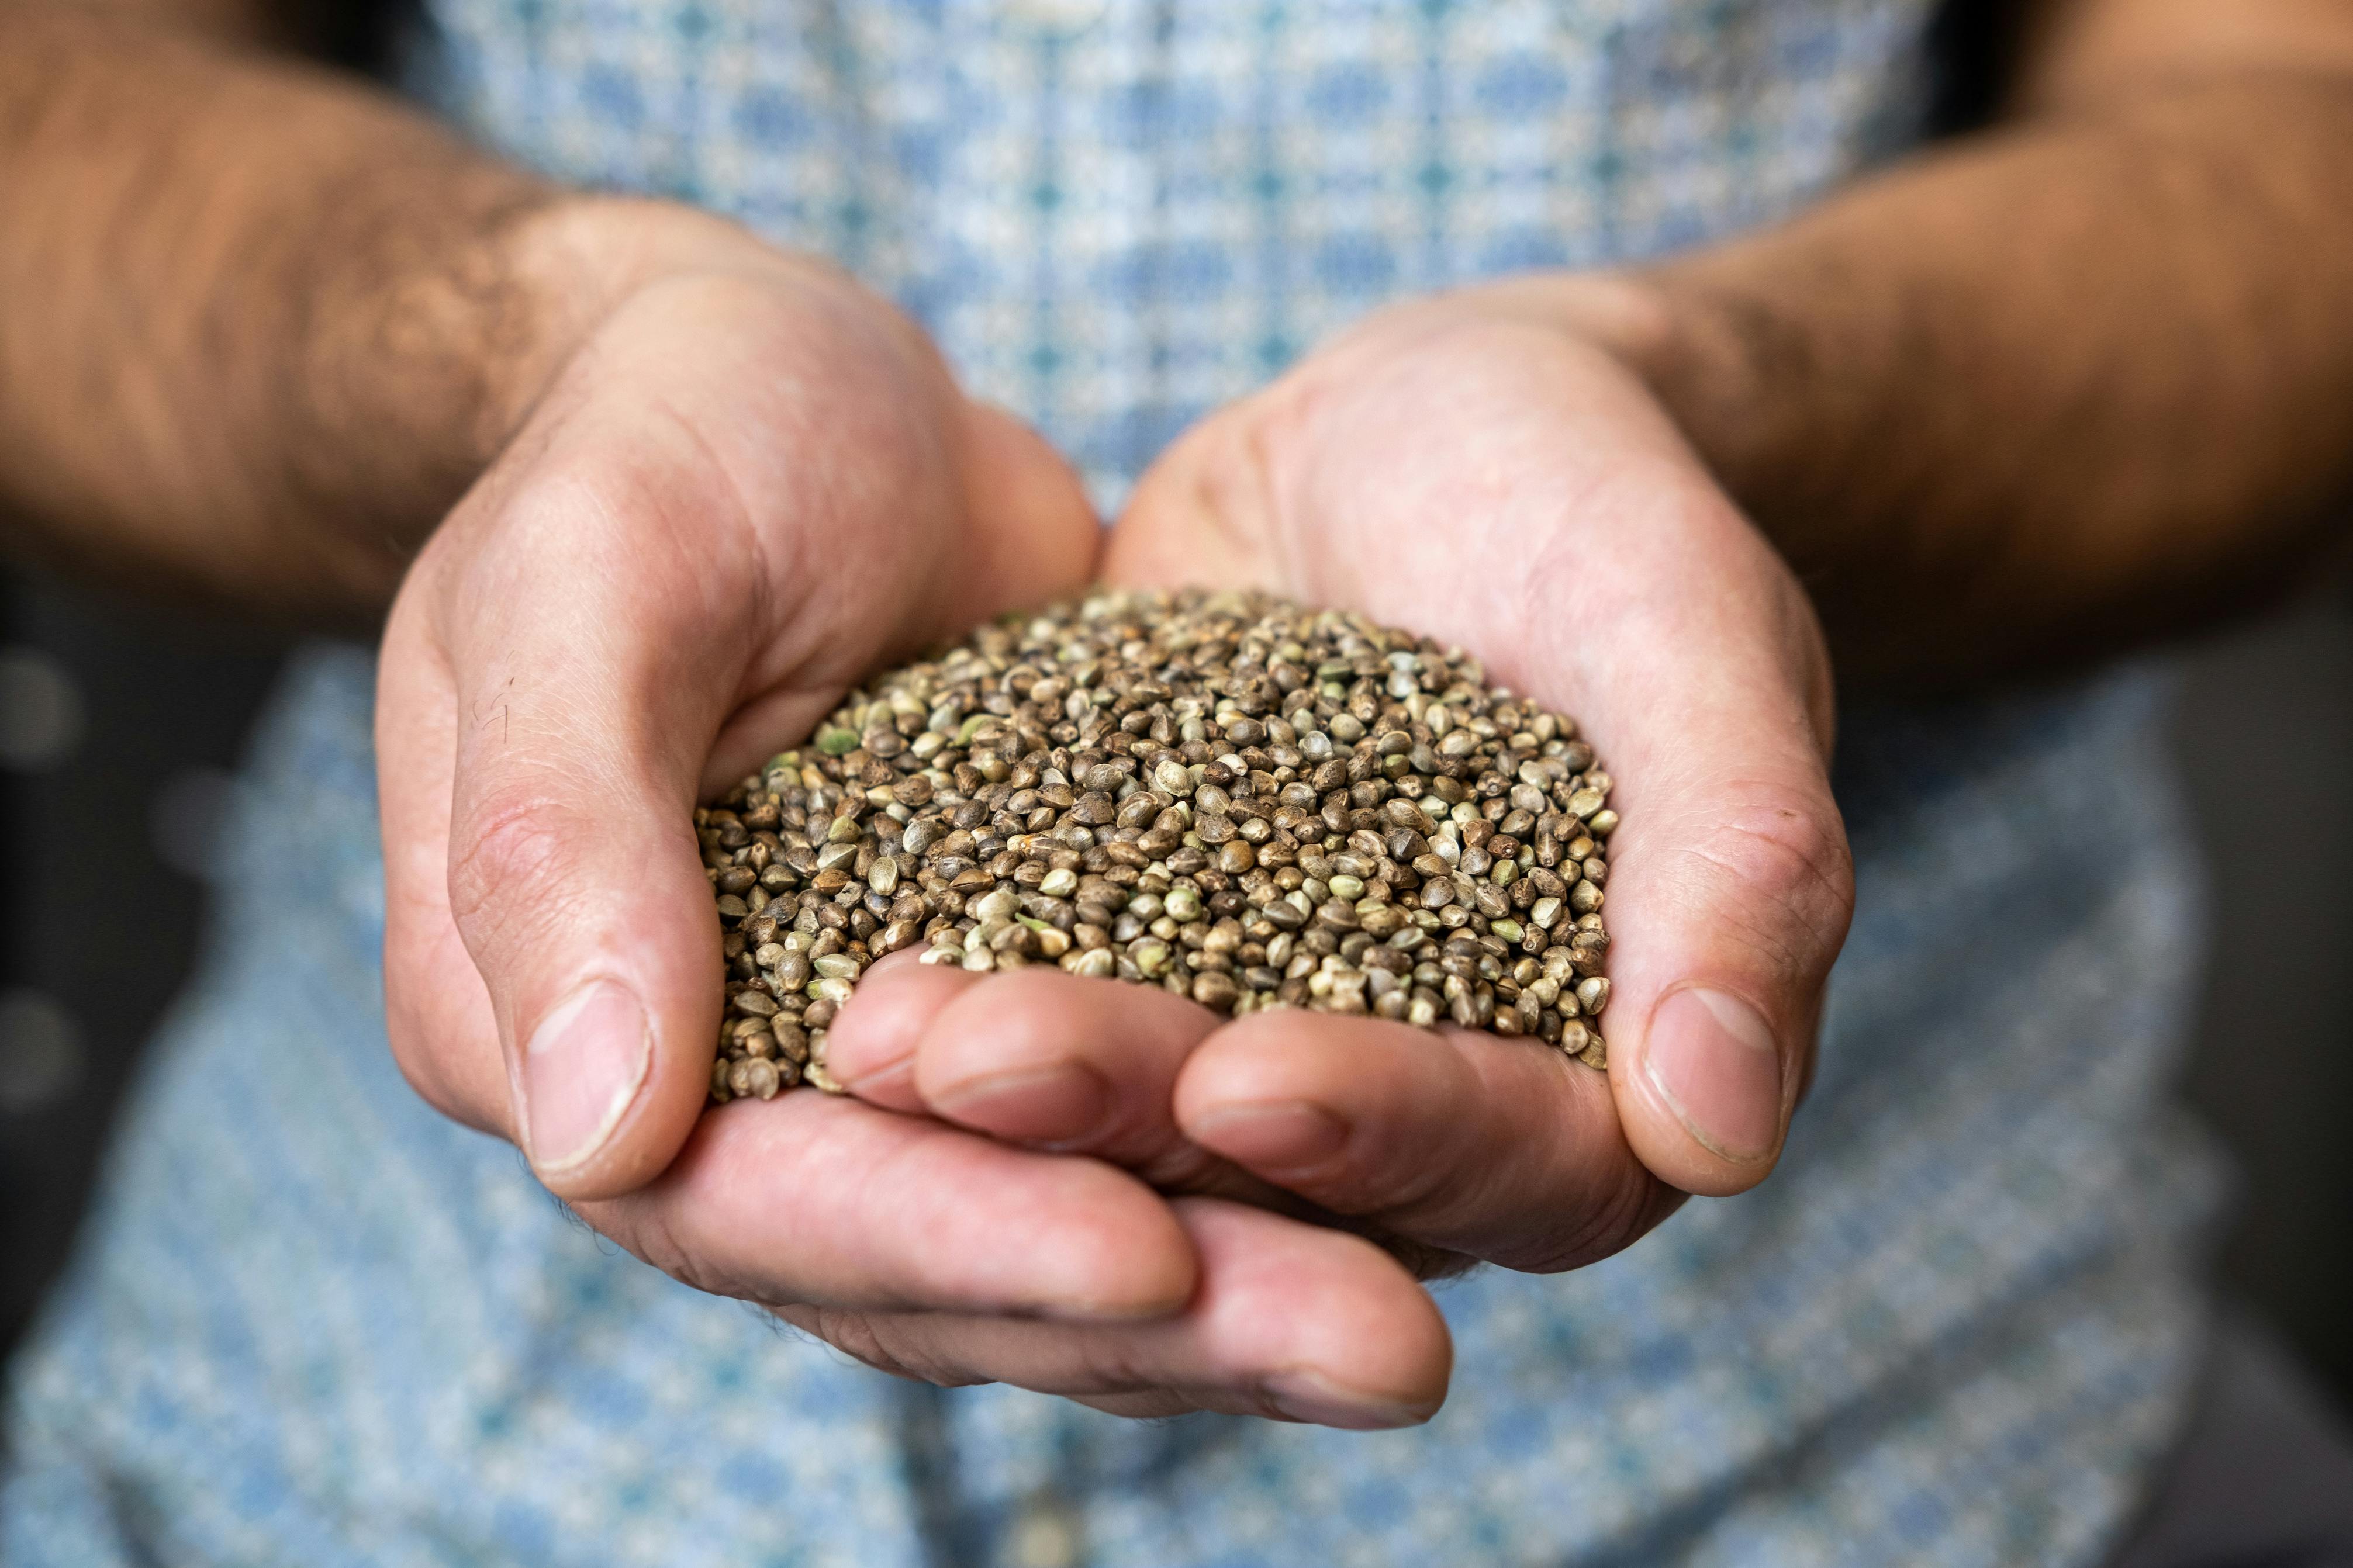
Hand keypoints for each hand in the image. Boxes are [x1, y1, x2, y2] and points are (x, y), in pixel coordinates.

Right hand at [376, 202, 1450, 1424]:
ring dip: (1228, 1294)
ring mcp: (859, 1057)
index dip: (949, 1235)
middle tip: (1379, 1355)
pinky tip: (1402, 1214)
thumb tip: (594, 1131)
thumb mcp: (591, 578)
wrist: (787, 373)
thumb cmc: (662, 434)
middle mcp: (704, 1086)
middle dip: (1142, 1312)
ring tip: (1409, 1335)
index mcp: (539, 1025)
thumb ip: (564, 839)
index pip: (748, 1198)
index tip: (1149, 1250)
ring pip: (1041, 1225)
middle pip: (922, 1265)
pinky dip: (1244, 1178)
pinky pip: (1121, 1124)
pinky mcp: (1010, 991)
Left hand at [827, 277, 1854, 1282]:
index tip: (1249, 1081)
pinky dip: (956, 997)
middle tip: (971, 1063)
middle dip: (1134, 1126)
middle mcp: (1428, 1097)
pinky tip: (838, 975)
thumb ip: (1738, 854)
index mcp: (1603, 1070)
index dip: (1386, 1132)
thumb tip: (1722, 1131)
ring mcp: (1267, 1030)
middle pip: (1292, 1175)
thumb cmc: (1602, 503)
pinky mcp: (1136, 952)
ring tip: (875, 1033)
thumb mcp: (1687, 631)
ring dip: (1013, 1101)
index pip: (1514, 1159)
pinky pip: (1048, 997)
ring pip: (1143, 1120)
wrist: (1437, 421)